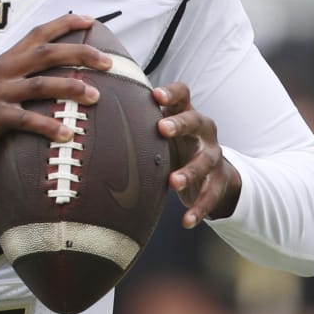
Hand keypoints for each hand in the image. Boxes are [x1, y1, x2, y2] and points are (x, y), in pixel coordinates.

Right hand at [0, 13, 111, 175]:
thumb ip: (18, 87)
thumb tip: (53, 90)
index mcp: (4, 63)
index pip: (37, 34)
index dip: (64, 24)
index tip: (90, 20)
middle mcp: (1, 72)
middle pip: (47, 53)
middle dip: (80, 54)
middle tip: (108, 61)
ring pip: (41, 83)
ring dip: (71, 88)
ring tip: (96, 96)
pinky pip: (26, 120)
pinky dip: (48, 126)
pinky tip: (67, 135)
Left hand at [154, 82, 240, 227]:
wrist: (214, 171)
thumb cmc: (176, 145)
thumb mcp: (163, 131)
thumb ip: (140, 121)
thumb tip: (94, 113)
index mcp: (187, 113)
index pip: (183, 94)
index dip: (171, 92)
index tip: (156, 95)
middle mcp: (203, 131)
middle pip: (196, 121)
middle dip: (180, 124)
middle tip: (162, 129)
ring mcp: (213, 155)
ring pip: (205, 161)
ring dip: (190, 172)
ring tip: (173, 182)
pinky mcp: (219, 181)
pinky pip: (211, 195)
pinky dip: (199, 209)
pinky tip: (187, 221)